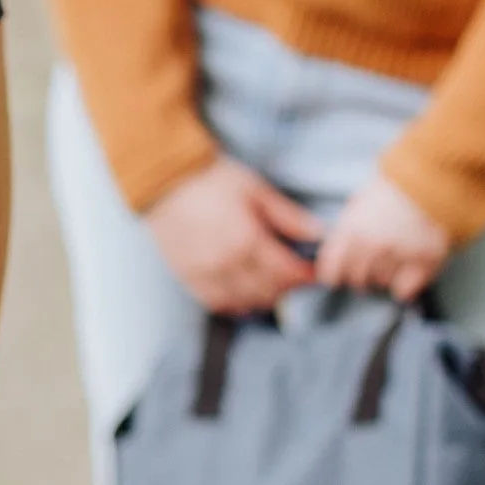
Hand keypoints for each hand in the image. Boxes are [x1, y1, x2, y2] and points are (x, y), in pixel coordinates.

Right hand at [144, 156, 322, 313]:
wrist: (164, 181)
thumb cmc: (212, 180)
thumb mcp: (256, 190)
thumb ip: (288, 216)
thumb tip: (319, 234)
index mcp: (247, 240)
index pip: (286, 272)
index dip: (306, 275)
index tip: (314, 271)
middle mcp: (227, 263)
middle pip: (268, 291)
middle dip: (288, 287)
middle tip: (295, 277)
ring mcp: (206, 274)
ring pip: (244, 302)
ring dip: (264, 299)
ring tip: (272, 286)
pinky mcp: (188, 277)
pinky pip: (218, 303)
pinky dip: (236, 304)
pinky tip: (245, 295)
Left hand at [315, 174, 450, 302]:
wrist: (433, 177)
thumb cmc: (395, 189)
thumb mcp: (359, 205)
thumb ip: (345, 233)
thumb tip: (335, 258)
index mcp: (351, 230)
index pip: (331, 271)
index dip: (335, 276)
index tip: (339, 277)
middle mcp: (372, 245)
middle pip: (357, 280)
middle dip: (362, 276)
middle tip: (372, 266)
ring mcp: (399, 253)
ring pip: (382, 283)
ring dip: (385, 275)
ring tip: (395, 257)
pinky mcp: (425, 259)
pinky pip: (405, 289)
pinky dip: (405, 286)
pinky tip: (409, 272)